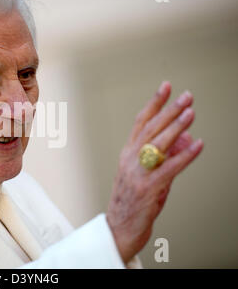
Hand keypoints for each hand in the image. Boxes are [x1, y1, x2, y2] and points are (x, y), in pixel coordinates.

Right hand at [106, 81, 203, 263]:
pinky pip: (169, 169)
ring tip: (191, 113)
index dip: (154, 103)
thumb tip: (186, 139)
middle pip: (150, 129)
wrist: (118, 229)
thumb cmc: (132, 202)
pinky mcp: (148, 188)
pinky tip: (197, 145)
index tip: (165, 87)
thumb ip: (164, 155)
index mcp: (127, 154)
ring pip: (157, 144)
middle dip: (169, 110)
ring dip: (176, 127)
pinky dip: (185, 156)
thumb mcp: (145, 174)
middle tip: (186, 96)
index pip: (140, 122)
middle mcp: (130, 160)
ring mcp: (138, 173)